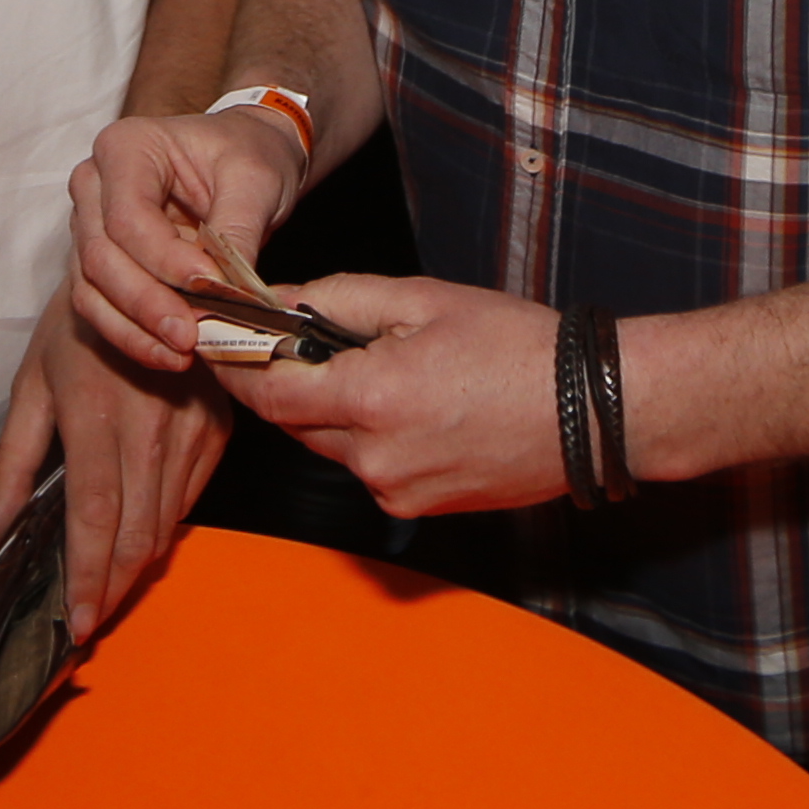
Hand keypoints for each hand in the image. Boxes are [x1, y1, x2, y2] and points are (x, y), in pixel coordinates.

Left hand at [0, 284, 223, 642]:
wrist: (149, 266)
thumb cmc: (80, 323)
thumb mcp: (31, 385)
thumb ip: (12, 464)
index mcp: (95, 415)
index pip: (94, 518)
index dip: (87, 578)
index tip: (77, 624)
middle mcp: (150, 426)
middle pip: (137, 534)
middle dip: (113, 588)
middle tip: (91, 619)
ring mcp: (192, 426)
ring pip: (169, 523)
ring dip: (138, 564)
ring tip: (109, 588)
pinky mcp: (218, 425)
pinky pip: (193, 495)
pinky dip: (166, 525)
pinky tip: (141, 536)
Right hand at [60, 96, 309, 372]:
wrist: (245, 159)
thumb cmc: (248, 154)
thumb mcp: (255, 178)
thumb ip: (236, 229)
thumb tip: (226, 290)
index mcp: (125, 147)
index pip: (128, 217)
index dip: (164, 260)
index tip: (210, 287)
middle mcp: (93, 183)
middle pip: (101, 255)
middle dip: (146, 303)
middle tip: (190, 337)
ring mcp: (88, 224)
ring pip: (91, 288)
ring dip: (134, 329)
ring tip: (181, 354)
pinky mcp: (98, 260)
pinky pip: (99, 305)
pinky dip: (131, 335)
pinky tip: (168, 354)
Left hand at [223, 274, 564, 518]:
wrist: (592, 411)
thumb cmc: (517, 345)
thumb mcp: (424, 299)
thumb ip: (340, 299)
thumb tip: (280, 299)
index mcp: (372, 398)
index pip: (268, 395)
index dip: (236, 368)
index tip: (215, 343)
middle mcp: (375, 458)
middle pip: (293, 423)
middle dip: (285, 385)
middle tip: (291, 343)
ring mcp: (396, 492)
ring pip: (331, 447)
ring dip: (331, 411)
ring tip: (376, 368)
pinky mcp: (418, 509)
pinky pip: (369, 468)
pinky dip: (370, 437)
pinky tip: (412, 406)